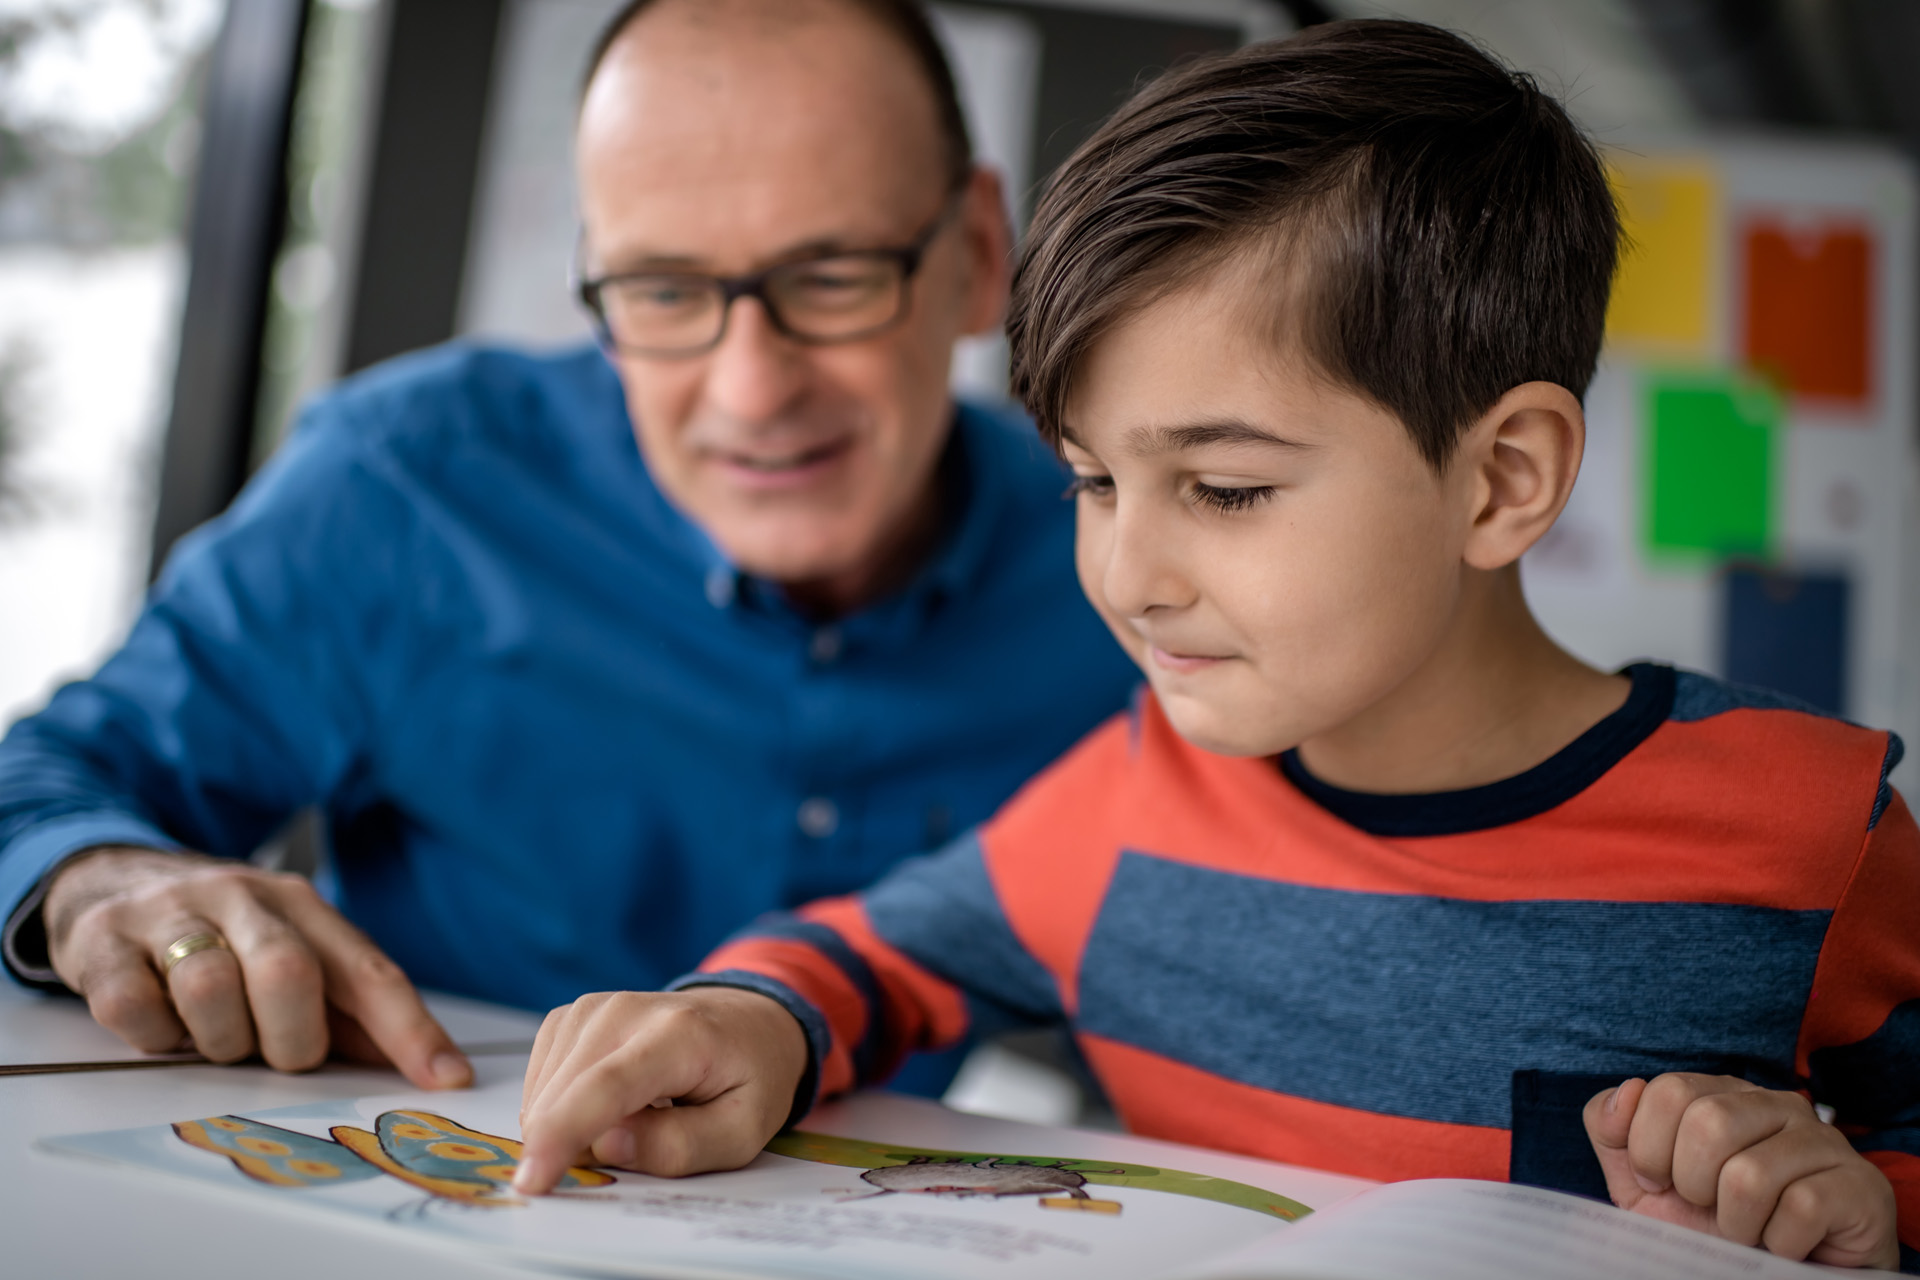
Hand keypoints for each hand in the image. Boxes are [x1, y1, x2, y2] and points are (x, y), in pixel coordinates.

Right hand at [44, 845, 469, 1088]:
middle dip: (291, 1040)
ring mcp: (171, 912)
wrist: (109, 880)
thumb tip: (420, 1067)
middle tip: (275, 1056)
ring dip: (219, 1039)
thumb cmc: (220, 937)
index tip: (447, 1078)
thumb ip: (346, 1011)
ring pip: (210, 988)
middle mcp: (243, 896)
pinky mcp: (104, 940)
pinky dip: (154, 1034)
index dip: (410, 1029)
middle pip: (289, 974)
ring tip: (214, 1037)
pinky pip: (135, 1007)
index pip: (369, 971)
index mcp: (303, 905)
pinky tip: (162, 1023)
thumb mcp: (287, 953)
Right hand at [513, 987, 807, 1193]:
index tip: (532, 1183)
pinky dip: (559, 1109)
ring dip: (570, 1128)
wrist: (748, 1022)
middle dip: (574, 1145)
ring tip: (635, 1120)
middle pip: (563, 1095)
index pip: (606, 1087)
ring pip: (544, 1094)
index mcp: (679, 1034)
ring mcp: (593, 1008)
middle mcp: (626, 1010)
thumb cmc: (748, 1078)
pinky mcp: (571, 1016)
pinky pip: (540, 1081)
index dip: (563, 1136)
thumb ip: (678, 1146)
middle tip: (638, 1148)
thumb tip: (606, 1145)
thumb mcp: (741, 1131)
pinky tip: (603, 1109)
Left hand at [1584, 1073, 1898, 1268]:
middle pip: (1708, 1123)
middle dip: (1692, 1185)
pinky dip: (1778, 1242)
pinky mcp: (1859, 1184)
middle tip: (1707, 1209)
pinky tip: (1783, 1242)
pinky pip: (1801, 1209)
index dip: (1650, 1150)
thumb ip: (1613, 1132)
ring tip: (1746, 1230)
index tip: (1662, 1184)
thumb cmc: (1708, 1224)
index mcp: (1721, 1094)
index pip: (1666, 1091)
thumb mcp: (1643, 1181)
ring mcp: (1822, 1140)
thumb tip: (1627, 1089)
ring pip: (1750, 1174)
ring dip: (1735, 1223)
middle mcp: (1775, 1104)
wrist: (1781, 1274)